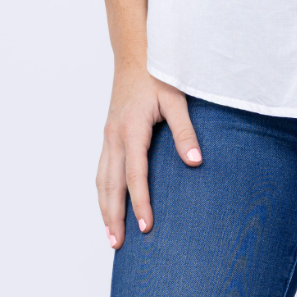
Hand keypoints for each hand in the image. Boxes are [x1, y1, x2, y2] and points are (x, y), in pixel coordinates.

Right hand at [97, 65, 201, 248]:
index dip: (140, 202)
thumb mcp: (177, 99)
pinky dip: (103, 191)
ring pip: (101, 178)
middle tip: (118, 244)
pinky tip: (108, 204)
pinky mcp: (108, 134)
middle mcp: (114, 135)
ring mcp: (108, 135)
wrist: (135, 52)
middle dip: (113, 215)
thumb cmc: (159, 74)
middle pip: (110, 184)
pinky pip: (101, 168)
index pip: (135, 174)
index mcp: (131, 129)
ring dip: (104, 207)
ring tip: (110, 235)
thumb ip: (185, 132)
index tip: (145, 227)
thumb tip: (195, 163)